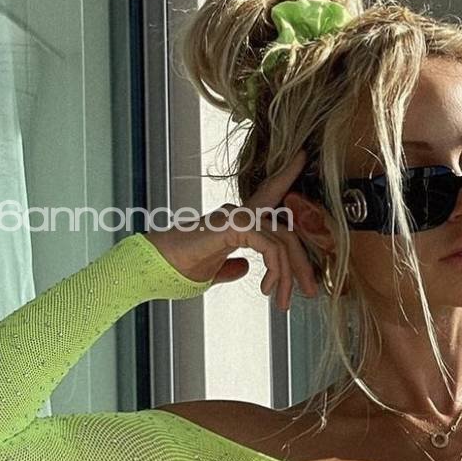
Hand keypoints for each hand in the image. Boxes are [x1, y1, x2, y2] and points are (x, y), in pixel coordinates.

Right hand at [143, 147, 318, 312]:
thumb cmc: (174, 271)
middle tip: (312, 291)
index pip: (267, 197)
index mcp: (235, 222)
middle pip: (285, 229)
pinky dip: (275, 268)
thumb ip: (230, 267)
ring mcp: (233, 217)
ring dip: (288, 275)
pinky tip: (267, 288)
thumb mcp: (211, 272)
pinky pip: (268, 244)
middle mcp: (236, 214)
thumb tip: (245, 269)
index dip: (285, 177)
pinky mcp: (230, 227)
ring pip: (281, 239)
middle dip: (302, 263)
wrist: (149, 270)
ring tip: (284, 302)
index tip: (303, 157)